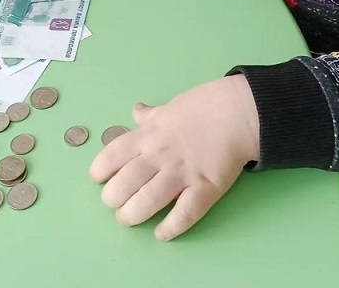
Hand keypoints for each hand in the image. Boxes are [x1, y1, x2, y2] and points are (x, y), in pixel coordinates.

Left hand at [89, 75, 259, 241]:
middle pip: (124, 183)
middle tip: (115, 203)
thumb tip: (135, 111)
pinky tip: (161, 233)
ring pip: (147, 201)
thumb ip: (150, 115)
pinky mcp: (205, 188)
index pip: (112, 155)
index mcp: (149, 134)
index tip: (99, 179)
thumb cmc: (203, 106)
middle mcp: (160, 155)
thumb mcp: (170, 106)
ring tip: (128, 218)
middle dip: (112, 199)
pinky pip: (184, 214)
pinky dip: (170, 228)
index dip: (99, 171)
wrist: (239, 111)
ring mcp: (182, 173)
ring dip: (132, 215)